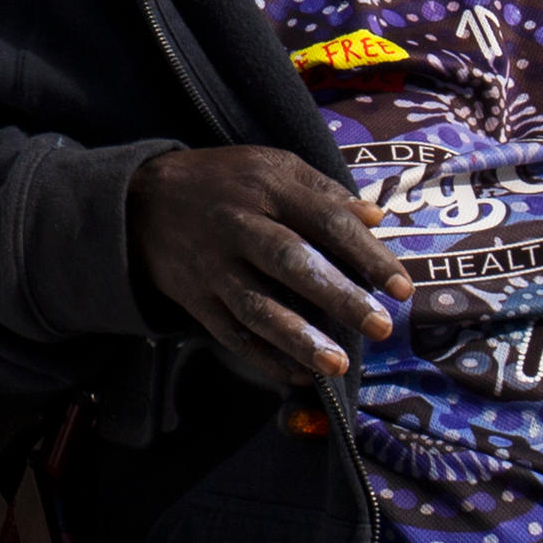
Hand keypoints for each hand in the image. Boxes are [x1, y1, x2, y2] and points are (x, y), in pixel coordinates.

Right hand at [127, 146, 410, 386]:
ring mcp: (213, 266)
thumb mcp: (272, 166)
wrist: (141, 200)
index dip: (366, 253)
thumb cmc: (224, 182)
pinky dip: (262, 357)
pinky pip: (229, 333)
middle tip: (380, 326)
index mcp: (267, 188)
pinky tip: (296, 376)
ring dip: (297, 338)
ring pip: (255, 305)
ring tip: (335, 366)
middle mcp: (239, 226)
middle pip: (290, 262)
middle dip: (337, 296)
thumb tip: (377, 219)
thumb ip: (324, 192)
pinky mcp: (194, 297)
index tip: (402, 288)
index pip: (325, 220)